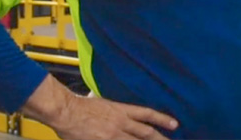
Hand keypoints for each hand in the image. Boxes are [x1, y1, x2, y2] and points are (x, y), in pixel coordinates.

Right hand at [23, 75, 177, 139]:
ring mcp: (113, 135)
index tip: (174, 124)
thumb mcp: (104, 105)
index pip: (147, 114)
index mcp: (121, 110)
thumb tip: (125, 117)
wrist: (66, 111)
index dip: (162, 119)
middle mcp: (121, 123)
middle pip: (146, 133)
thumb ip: (116, 112)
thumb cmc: (80, 107)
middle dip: (160, 139)